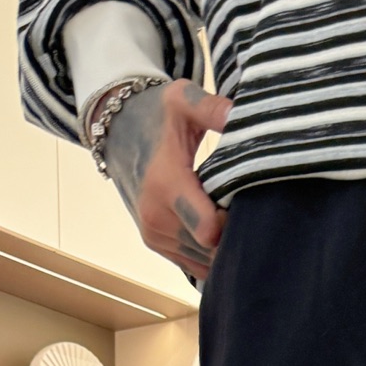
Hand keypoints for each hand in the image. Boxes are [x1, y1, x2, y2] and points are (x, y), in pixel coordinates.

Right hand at [104, 79, 230, 279]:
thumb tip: (237, 116)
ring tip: (231, 215)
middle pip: (211, 249)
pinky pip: (194, 265)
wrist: (119, 131)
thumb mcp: (181, 100)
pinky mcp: (157, 246)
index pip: (209, 230)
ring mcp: (155, 236)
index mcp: (165, 185)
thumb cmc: (157, 115)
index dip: (234, 223)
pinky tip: (218, 229)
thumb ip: (210, 108)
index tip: (244, 202)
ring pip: (204, 262)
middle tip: (246, 208)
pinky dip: (210, 253)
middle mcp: (156, 218)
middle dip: (233, 235)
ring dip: (223, 246)